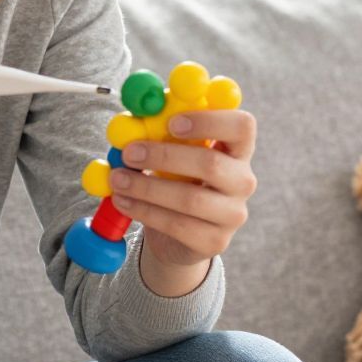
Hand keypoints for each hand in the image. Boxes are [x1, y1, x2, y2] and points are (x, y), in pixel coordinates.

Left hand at [108, 108, 256, 270]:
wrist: (177, 234)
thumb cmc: (174, 178)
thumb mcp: (170, 150)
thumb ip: (159, 130)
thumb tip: (130, 119)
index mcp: (237, 148)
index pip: (242, 126)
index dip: (209, 121)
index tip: (172, 122)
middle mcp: (243, 180)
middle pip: (211, 163)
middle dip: (164, 157)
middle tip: (129, 153)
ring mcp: (233, 214)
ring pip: (191, 199)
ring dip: (147, 188)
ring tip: (118, 179)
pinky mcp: (215, 241)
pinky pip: (178, 226)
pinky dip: (145, 212)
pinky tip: (123, 202)